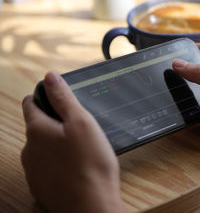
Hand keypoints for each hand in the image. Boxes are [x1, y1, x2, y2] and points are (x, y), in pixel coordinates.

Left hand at [21, 72, 124, 212]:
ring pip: (42, 148)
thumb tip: (50, 77)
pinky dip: (59, 163)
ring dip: (56, 144)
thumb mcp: (82, 122)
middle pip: (37, 126)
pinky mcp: (42, 187)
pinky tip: (77, 167)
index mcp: (37, 130)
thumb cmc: (91, 165)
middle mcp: (29, 150)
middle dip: (54, 122)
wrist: (92, 207)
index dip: (45, 96)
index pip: (31, 103)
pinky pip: (47, 167)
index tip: (59, 99)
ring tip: (81, 149)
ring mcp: (34, 171)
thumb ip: (63, 98)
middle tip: (79, 126)